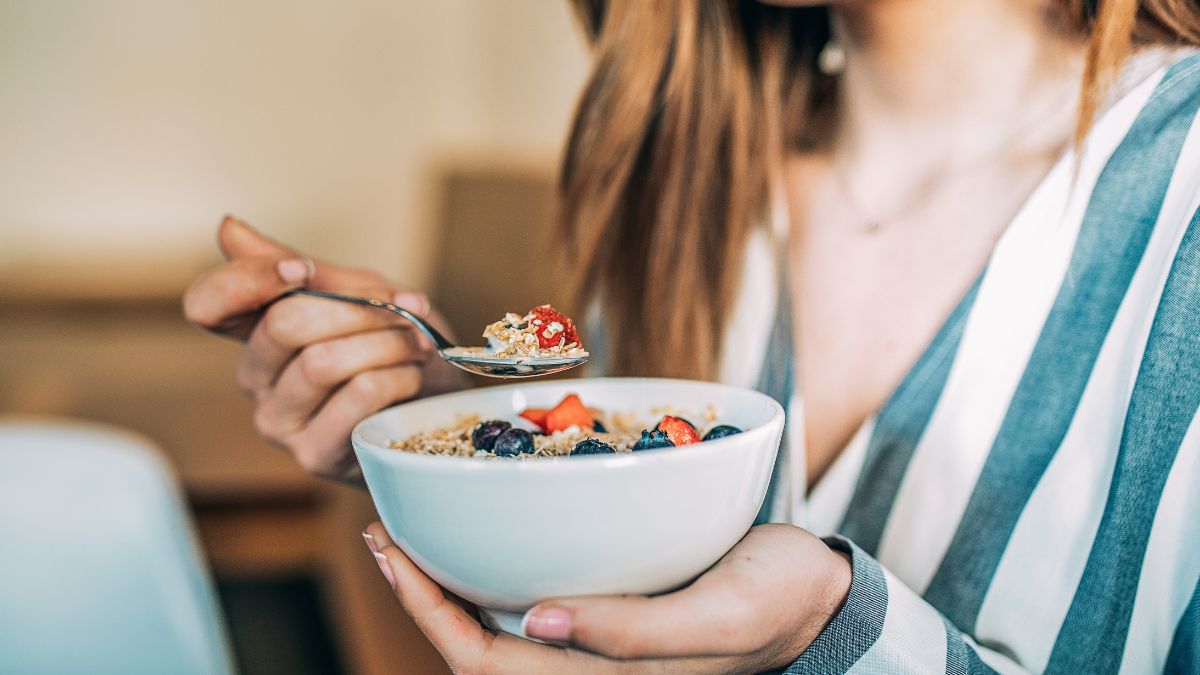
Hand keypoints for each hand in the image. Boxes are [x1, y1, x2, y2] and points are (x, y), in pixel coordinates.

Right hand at [183, 215, 466, 480]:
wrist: (439, 405)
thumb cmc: (393, 347)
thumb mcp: (356, 293)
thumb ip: (300, 267)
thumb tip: (227, 227)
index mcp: (255, 332)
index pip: (206, 304)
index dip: (247, 280)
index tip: (302, 270)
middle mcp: (255, 379)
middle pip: (282, 324)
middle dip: (357, 309)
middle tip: (403, 310)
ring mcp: (279, 421)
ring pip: (321, 361)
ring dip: (385, 342)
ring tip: (415, 343)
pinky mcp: (314, 454)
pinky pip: (356, 395)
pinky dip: (396, 376)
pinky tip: (412, 376)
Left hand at [362, 522, 851, 673]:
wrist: (821, 598)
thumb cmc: (779, 605)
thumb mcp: (722, 619)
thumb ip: (635, 633)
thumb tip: (536, 621)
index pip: (486, 664)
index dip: (429, 615)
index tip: (392, 552)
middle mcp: (588, 667)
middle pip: (477, 647)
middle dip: (422, 596)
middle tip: (384, 531)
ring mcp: (595, 642)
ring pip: (498, 626)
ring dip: (448, 584)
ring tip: (412, 530)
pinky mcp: (611, 609)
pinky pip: (533, 598)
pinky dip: (494, 567)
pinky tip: (483, 528)